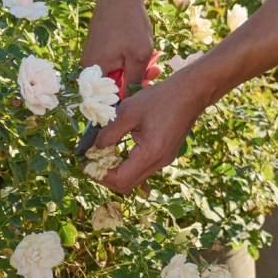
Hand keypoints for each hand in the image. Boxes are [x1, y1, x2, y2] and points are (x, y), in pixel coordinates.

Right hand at [79, 0, 163, 97]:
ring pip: (117, 73)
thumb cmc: (131, 24)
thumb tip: (129, 102)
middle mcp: (88, 66)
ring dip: (136, 70)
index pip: (109, 98)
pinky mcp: (98, 48)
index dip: (130, 97)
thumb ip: (134, 82)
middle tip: (158, 71)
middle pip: (114, 85)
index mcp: (94, 70)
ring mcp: (93, 55)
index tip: (149, 89)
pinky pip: (115, 63)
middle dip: (137, 81)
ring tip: (156, 61)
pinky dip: (130, 60)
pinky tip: (145, 53)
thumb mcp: (139, 56)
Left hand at [88, 69, 214, 193]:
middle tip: (92, 163)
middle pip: (127, 185)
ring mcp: (164, 160)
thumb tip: (95, 148)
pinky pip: (143, 168)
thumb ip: (109, 133)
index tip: (87, 164)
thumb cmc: (160, 98)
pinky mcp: (166, 155)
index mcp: (150, 153)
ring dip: (117, 171)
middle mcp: (159, 162)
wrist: (191, 93)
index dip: (100, 176)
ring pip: (135, 178)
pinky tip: (120, 150)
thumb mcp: (127, 111)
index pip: (120, 180)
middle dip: (106, 177)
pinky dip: (128, 165)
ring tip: (103, 155)